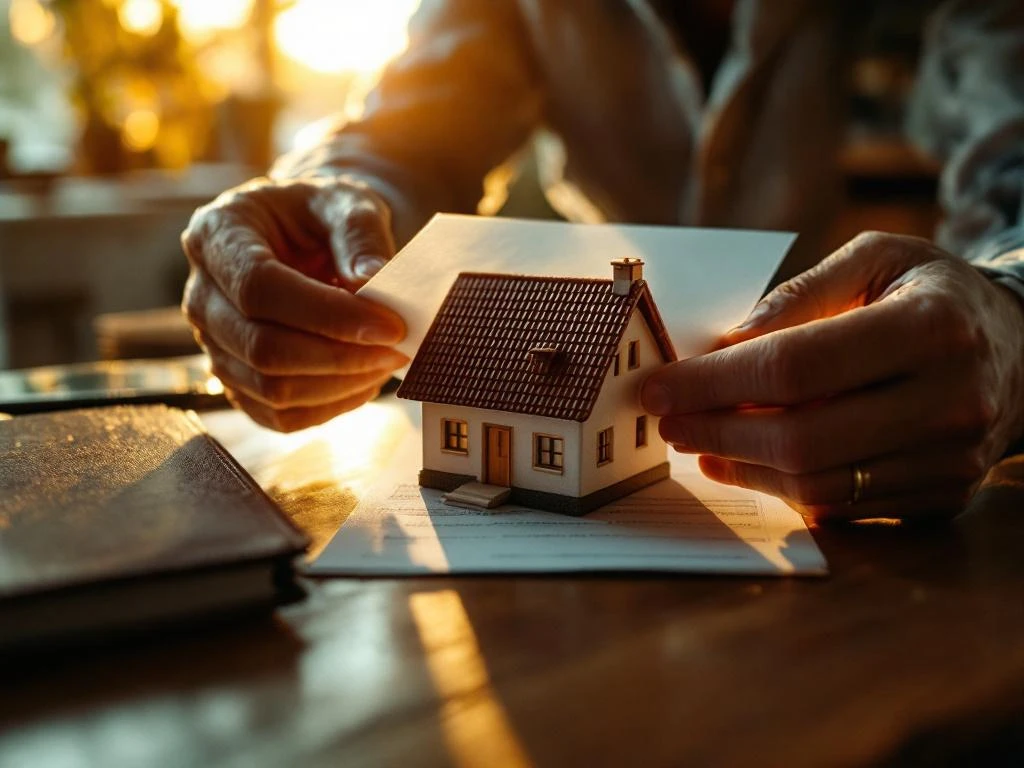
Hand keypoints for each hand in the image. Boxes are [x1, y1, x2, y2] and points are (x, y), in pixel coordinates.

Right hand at [181, 176, 408, 431]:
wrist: (306, 236)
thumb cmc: (322, 215)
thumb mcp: (346, 203)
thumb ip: (360, 237)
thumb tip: (374, 282)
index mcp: (217, 234)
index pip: (259, 287)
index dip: (327, 314)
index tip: (389, 326)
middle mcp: (202, 294)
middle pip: (262, 348)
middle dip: (340, 357)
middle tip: (398, 349)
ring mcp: (212, 343)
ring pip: (270, 389)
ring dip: (340, 385)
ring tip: (387, 362)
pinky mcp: (235, 380)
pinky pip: (277, 415)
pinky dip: (329, 407)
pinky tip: (364, 381)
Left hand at [641, 232, 1023, 521]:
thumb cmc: (932, 294)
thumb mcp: (876, 259)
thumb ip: (798, 295)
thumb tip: (724, 345)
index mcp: (931, 327)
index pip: (795, 368)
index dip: (714, 383)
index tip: (660, 387)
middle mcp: (951, 400)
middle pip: (801, 437)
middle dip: (716, 432)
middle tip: (667, 422)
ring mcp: (952, 459)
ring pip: (817, 482)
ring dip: (740, 467)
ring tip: (696, 443)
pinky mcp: (943, 495)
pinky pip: (842, 504)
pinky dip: (780, 487)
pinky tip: (744, 463)